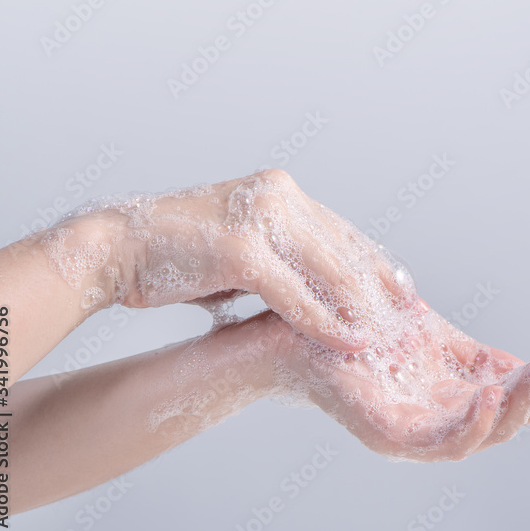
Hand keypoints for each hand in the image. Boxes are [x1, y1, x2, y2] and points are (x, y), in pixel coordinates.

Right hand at [47, 170, 414, 350]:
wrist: (118, 247)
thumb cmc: (177, 254)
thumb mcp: (241, 250)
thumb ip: (281, 261)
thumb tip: (321, 295)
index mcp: (278, 189)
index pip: (342, 229)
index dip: (376, 263)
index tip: (404, 292)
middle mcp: (277, 194)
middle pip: (345, 246)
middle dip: (381, 287)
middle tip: (411, 320)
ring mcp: (259, 219)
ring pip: (328, 269)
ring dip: (361, 309)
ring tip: (388, 339)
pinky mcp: (241, 250)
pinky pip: (295, 294)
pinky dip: (324, 322)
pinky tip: (347, 342)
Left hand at [268, 299, 529, 460]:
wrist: (287, 329)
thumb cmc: (350, 327)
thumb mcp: (421, 329)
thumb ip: (462, 347)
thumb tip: (507, 352)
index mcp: (456, 388)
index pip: (523, 386)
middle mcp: (444, 414)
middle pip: (520, 415)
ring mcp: (419, 430)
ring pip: (490, 431)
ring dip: (525, 401)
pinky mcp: (389, 436)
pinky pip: (442, 443)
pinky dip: (472, 422)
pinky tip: (491, 391)